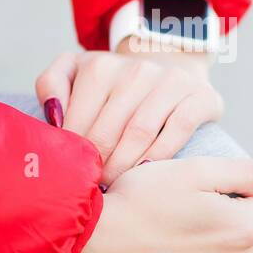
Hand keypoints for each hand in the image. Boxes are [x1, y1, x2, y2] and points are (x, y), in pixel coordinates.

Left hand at [35, 48, 222, 183]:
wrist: (171, 62)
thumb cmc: (115, 81)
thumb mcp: (77, 71)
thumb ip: (52, 85)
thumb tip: (53, 117)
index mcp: (99, 67)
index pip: (78, 122)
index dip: (72, 155)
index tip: (71, 176)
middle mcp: (135, 70)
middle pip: (107, 132)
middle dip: (97, 167)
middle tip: (92, 190)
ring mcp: (170, 82)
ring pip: (140, 133)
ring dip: (123, 167)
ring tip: (114, 187)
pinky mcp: (200, 96)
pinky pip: (178, 131)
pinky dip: (160, 156)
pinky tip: (147, 174)